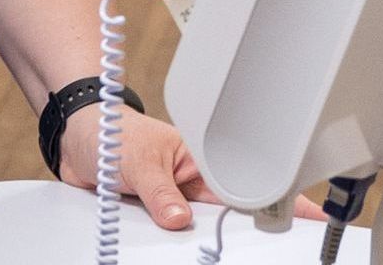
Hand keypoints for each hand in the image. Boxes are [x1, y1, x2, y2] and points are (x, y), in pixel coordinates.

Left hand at [55, 106, 325, 230]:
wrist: (76, 137)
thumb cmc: (110, 131)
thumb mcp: (137, 160)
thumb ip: (159, 192)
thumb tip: (178, 220)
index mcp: (199, 159)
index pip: (243, 183)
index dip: (275, 200)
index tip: (307, 218)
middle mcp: (191, 183)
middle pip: (226, 215)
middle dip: (237, 231)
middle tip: (257, 249)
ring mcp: (175, 201)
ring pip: (197, 231)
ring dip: (195, 240)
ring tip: (207, 251)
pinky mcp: (156, 216)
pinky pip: (169, 239)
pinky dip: (169, 246)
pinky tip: (168, 250)